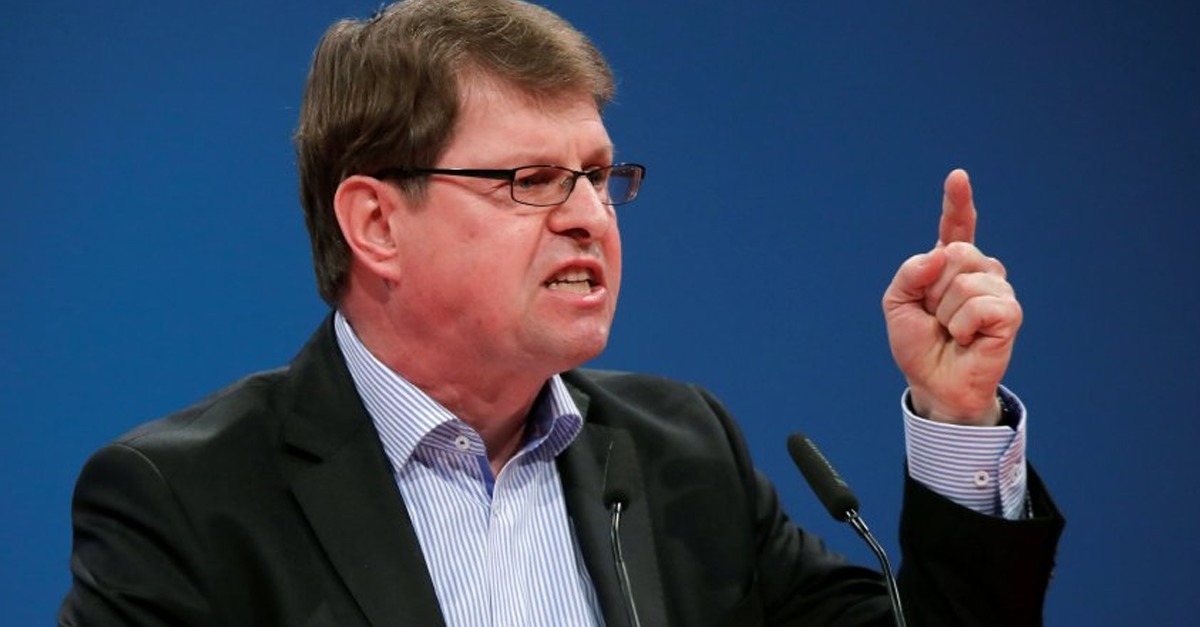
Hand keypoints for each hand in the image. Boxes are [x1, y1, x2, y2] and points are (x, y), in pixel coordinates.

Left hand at [882, 169, 1020, 425]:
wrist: (933, 383)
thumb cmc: (919, 344)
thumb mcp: (897, 303)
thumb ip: (909, 272)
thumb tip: (939, 253)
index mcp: (949, 264)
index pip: (956, 227)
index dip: (958, 202)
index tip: (958, 177)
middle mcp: (979, 271)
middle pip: (955, 252)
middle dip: (932, 288)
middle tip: (935, 317)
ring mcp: (997, 290)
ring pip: (964, 280)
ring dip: (946, 312)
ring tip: (952, 331)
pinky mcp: (1010, 313)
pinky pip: (980, 304)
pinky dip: (963, 325)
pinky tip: (967, 338)